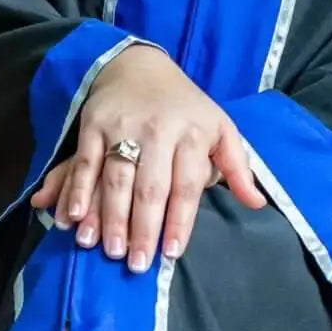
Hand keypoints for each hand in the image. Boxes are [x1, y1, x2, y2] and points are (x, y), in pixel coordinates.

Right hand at [29, 44, 265, 270]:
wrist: (140, 66)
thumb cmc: (186, 108)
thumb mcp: (220, 128)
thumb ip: (237, 167)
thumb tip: (257, 204)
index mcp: (193, 133)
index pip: (186, 185)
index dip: (179, 221)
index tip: (171, 253)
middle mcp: (159, 129)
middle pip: (150, 187)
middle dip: (142, 228)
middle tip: (136, 264)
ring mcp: (123, 126)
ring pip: (116, 178)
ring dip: (109, 217)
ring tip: (106, 250)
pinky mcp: (93, 123)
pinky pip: (86, 162)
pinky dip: (78, 190)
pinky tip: (74, 218)